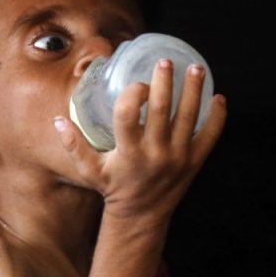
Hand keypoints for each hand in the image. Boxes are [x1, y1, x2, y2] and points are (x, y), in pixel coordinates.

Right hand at [55, 59, 224, 222]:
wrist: (142, 215)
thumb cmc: (114, 187)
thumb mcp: (90, 169)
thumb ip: (74, 145)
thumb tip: (57, 119)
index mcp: (128, 152)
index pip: (128, 115)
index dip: (132, 94)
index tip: (136, 84)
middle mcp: (155, 153)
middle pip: (162, 110)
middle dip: (165, 82)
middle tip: (165, 61)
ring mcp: (178, 157)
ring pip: (189, 117)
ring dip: (194, 90)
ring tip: (195, 67)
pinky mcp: (194, 162)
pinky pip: (210, 135)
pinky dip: (217, 116)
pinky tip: (218, 97)